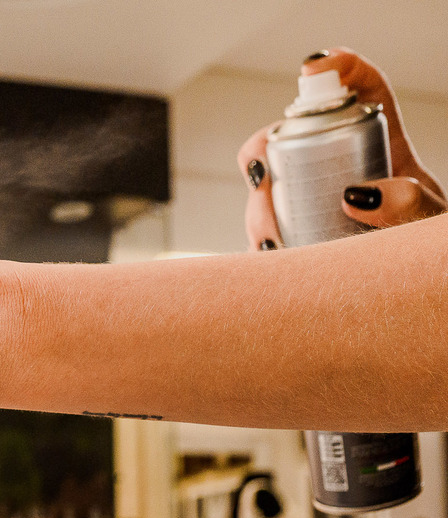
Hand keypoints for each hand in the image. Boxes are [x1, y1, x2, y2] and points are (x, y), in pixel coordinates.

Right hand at [240, 48, 445, 249]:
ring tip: (272, 241)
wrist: (416, 286)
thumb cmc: (422, 241)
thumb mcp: (427, 220)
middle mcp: (339, 168)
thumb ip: (409, 204)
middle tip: (263, 179)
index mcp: (383, 149)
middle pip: (291, 140)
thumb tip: (358, 194)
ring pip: (265, 190)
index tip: (311, 69)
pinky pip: (259, 234)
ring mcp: (311, 203)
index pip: (365, 92)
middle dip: (262, 153)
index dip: (340, 69)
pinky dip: (254, 244)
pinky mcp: (293, 239)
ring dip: (257, 211)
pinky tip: (265, 256)